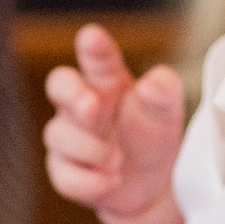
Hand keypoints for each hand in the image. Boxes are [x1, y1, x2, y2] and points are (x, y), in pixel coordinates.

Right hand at [44, 24, 185, 220]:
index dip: (92, 46)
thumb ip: (164, 91)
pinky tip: (111, 180)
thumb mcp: (167, 112)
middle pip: (59, 84)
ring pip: (57, 134)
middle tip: (93, 105)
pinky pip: (64, 175)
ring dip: (88, 148)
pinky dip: (89, 181)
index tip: (92, 37)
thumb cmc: (151, 135)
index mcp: (108, 81)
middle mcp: (83, 104)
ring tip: (118, 160)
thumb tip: (151, 84)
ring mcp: (69, 137)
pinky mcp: (65, 171)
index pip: (96, 57)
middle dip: (72, 94)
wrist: (152, 185)